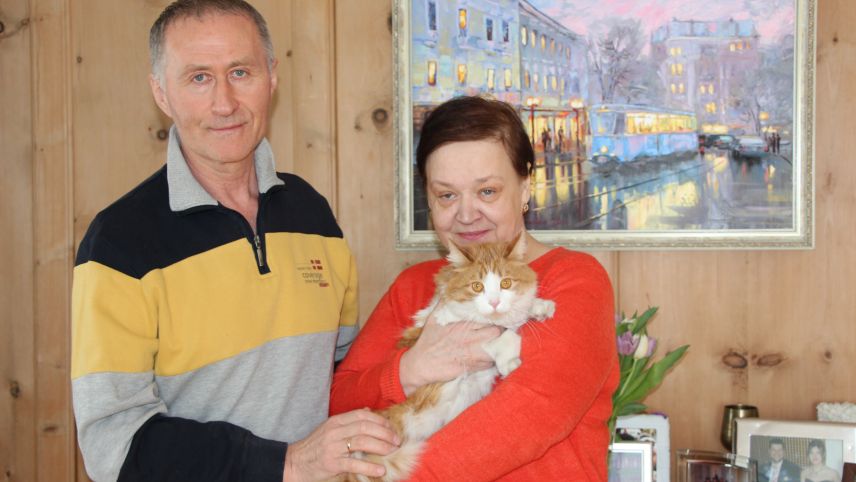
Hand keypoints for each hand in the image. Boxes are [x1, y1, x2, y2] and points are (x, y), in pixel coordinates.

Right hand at [282, 409, 399, 481]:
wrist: (295, 462)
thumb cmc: (315, 446)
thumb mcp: (330, 428)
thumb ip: (349, 420)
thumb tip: (368, 410)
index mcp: (336, 421)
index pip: (362, 415)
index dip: (380, 421)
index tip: (392, 428)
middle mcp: (334, 431)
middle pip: (365, 427)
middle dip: (384, 433)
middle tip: (396, 441)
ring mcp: (333, 447)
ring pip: (362, 442)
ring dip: (381, 446)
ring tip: (392, 451)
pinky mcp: (331, 463)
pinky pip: (354, 464)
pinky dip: (369, 467)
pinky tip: (380, 470)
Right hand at [399, 312, 502, 394]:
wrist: (422, 363)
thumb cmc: (429, 339)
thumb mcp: (435, 317)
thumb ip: (446, 303)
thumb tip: (451, 290)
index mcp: (464, 324)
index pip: (488, 318)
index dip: (496, 316)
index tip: (499, 315)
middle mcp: (472, 338)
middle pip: (497, 332)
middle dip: (502, 330)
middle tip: (503, 329)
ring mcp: (474, 354)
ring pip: (498, 348)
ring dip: (501, 345)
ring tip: (502, 342)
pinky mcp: (474, 367)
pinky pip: (491, 363)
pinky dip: (494, 359)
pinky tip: (492, 355)